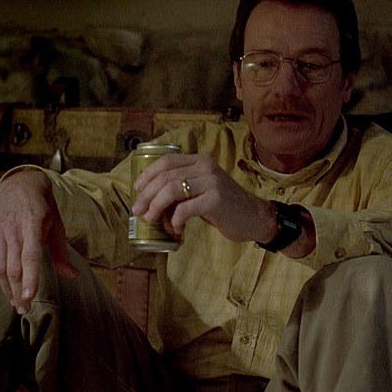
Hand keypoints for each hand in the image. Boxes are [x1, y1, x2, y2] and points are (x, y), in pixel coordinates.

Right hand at [0, 169, 77, 313]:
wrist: (19, 186)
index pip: (30, 255)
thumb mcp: (57, 225)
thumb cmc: (42, 207)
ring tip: (16, 303)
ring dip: (7, 288)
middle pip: (13, 267)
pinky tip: (6, 287)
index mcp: (33, 224)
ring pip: (0, 267)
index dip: (30, 277)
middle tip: (24, 310)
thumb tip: (73, 275)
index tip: (29, 296)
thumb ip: (61, 253)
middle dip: (18, 291)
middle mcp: (13, 229)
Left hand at [130, 153, 274, 243]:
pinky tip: (176, 230)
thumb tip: (150, 199)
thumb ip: (182, 189)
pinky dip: (175, 221)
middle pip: (165, 176)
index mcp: (200, 161)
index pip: (166, 161)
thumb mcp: (202, 190)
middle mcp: (205, 167)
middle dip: (147, 194)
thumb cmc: (225, 207)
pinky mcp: (215, 200)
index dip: (147, 174)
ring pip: (171, 190)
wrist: (255, 217)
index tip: (137, 189)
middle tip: (138, 210)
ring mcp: (211, 182)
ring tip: (151, 219)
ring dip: (156, 207)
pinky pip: (185, 209)